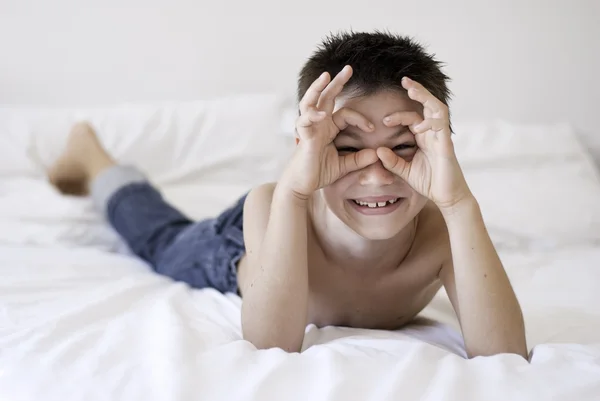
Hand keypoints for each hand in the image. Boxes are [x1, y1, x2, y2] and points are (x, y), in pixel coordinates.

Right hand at [281, 65, 378, 198]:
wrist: (302, 185)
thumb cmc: (318, 172)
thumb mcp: (344, 165)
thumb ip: (359, 159)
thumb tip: (377, 154)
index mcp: (328, 128)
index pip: (345, 114)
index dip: (360, 119)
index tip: (373, 130)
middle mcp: (318, 124)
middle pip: (326, 97)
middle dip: (337, 82)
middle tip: (349, 68)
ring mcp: (309, 128)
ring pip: (310, 102)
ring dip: (317, 88)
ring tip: (325, 76)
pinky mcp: (303, 137)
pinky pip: (305, 122)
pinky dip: (312, 116)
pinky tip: (320, 113)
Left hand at [376, 77, 471, 210]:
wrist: (447, 197)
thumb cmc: (430, 183)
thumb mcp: (405, 172)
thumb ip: (392, 162)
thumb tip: (378, 151)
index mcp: (424, 138)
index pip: (412, 118)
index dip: (398, 115)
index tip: (383, 121)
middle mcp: (434, 134)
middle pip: (428, 106)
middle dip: (417, 92)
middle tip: (404, 80)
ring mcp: (442, 137)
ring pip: (437, 109)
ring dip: (425, 97)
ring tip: (412, 89)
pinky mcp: (447, 145)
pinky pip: (442, 126)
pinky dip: (430, 121)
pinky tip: (418, 126)